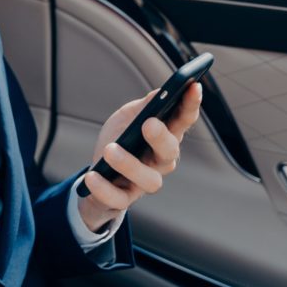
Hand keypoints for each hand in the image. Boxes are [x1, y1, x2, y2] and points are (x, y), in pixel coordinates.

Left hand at [77, 82, 202, 232]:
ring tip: (110, 150)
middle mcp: (160, 162)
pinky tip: (92, 176)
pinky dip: (105, 189)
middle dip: (162, 138)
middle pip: (170, 152)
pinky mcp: (123, 199)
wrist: (97, 173)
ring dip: (130, 164)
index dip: (190, 106)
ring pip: (149, 180)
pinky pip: (118, 199)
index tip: (194, 87)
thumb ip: (144, 106)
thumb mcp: (128, 117)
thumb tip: (161, 92)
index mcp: (164, 137)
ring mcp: (143, 183)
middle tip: (149, 123)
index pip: (182, 121)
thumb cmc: (119, 140)